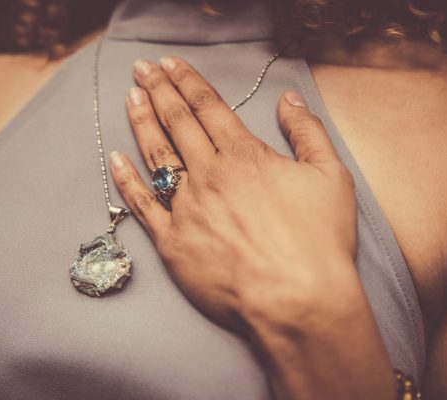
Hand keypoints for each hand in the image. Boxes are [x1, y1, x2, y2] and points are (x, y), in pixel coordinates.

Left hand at [110, 56, 397, 399]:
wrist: (295, 300)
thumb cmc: (317, 242)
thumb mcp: (330, 176)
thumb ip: (306, 132)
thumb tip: (288, 99)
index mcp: (244, 156)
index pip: (208, 107)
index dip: (187, 81)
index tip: (170, 64)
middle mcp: (210, 174)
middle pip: (177, 122)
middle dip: (158, 90)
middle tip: (141, 69)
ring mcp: (186, 207)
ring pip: (156, 155)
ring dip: (140, 122)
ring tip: (129, 97)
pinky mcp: (172, 242)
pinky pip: (142, 205)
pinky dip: (126, 180)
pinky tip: (115, 159)